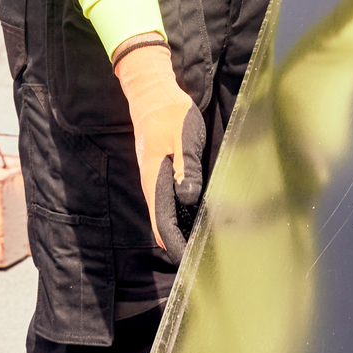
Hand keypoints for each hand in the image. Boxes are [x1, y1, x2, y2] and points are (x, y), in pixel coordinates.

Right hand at [112, 41, 205, 262]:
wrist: (151, 93)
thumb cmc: (170, 113)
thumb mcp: (184, 138)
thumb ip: (186, 168)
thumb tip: (188, 198)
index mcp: (155, 180)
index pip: (162, 223)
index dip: (175, 243)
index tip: (190, 259)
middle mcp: (151, 184)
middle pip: (162, 222)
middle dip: (179, 241)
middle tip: (201, 255)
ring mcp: (154, 178)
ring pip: (165, 212)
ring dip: (180, 227)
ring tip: (200, 242)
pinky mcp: (160, 171)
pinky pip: (168, 199)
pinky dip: (180, 212)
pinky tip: (194, 215)